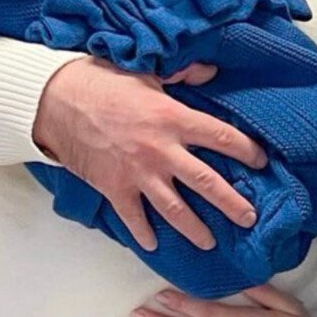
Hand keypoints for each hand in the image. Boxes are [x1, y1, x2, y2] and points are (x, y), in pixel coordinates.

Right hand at [33, 58, 264, 252]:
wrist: (56, 100)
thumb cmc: (102, 82)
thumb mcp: (147, 73)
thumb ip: (183, 75)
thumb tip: (210, 71)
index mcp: (173, 118)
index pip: (221, 137)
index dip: (245, 150)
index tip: (261, 161)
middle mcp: (161, 150)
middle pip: (207, 182)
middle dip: (231, 203)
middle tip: (249, 219)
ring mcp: (138, 173)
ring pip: (175, 209)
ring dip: (194, 228)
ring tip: (209, 242)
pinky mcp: (114, 187)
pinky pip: (134, 217)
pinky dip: (143, 232)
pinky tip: (153, 244)